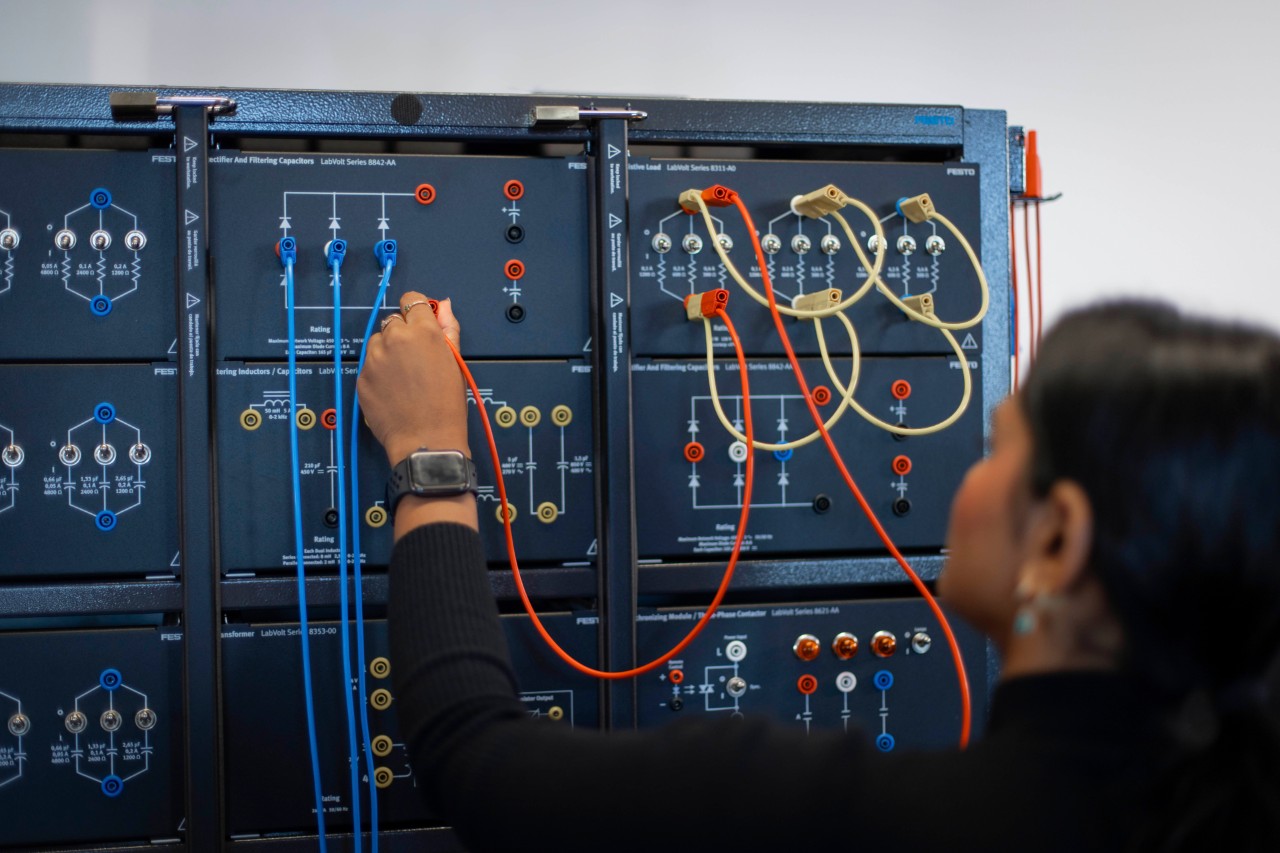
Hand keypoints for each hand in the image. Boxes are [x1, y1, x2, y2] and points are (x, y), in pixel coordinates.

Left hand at [357, 293, 470, 465]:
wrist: (426, 440)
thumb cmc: (447, 405)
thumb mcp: (455, 363)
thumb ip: (448, 329)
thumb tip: (443, 306)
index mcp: (423, 332)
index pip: (412, 301)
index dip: (417, 313)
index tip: (420, 324)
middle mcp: (395, 339)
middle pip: (393, 322)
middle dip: (403, 335)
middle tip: (415, 360)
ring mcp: (374, 359)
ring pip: (378, 343)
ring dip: (388, 353)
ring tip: (403, 379)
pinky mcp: (362, 378)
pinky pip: (369, 366)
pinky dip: (378, 374)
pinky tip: (393, 391)